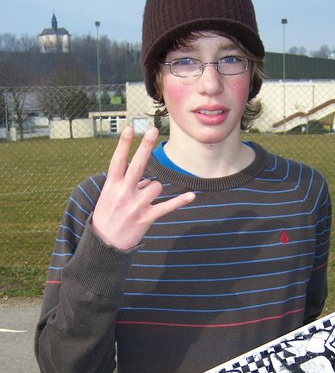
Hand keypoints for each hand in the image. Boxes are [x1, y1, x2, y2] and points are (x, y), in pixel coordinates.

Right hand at [91, 126, 194, 249]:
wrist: (105, 244)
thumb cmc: (107, 216)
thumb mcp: (108, 197)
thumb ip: (125, 184)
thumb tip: (146, 179)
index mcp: (112, 186)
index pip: (117, 160)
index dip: (123, 144)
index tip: (129, 128)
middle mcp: (123, 193)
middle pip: (137, 165)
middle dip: (145, 146)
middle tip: (152, 129)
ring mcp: (135, 206)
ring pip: (155, 186)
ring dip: (153, 191)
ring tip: (142, 202)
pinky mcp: (146, 218)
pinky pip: (167, 207)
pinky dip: (180, 201)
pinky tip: (191, 195)